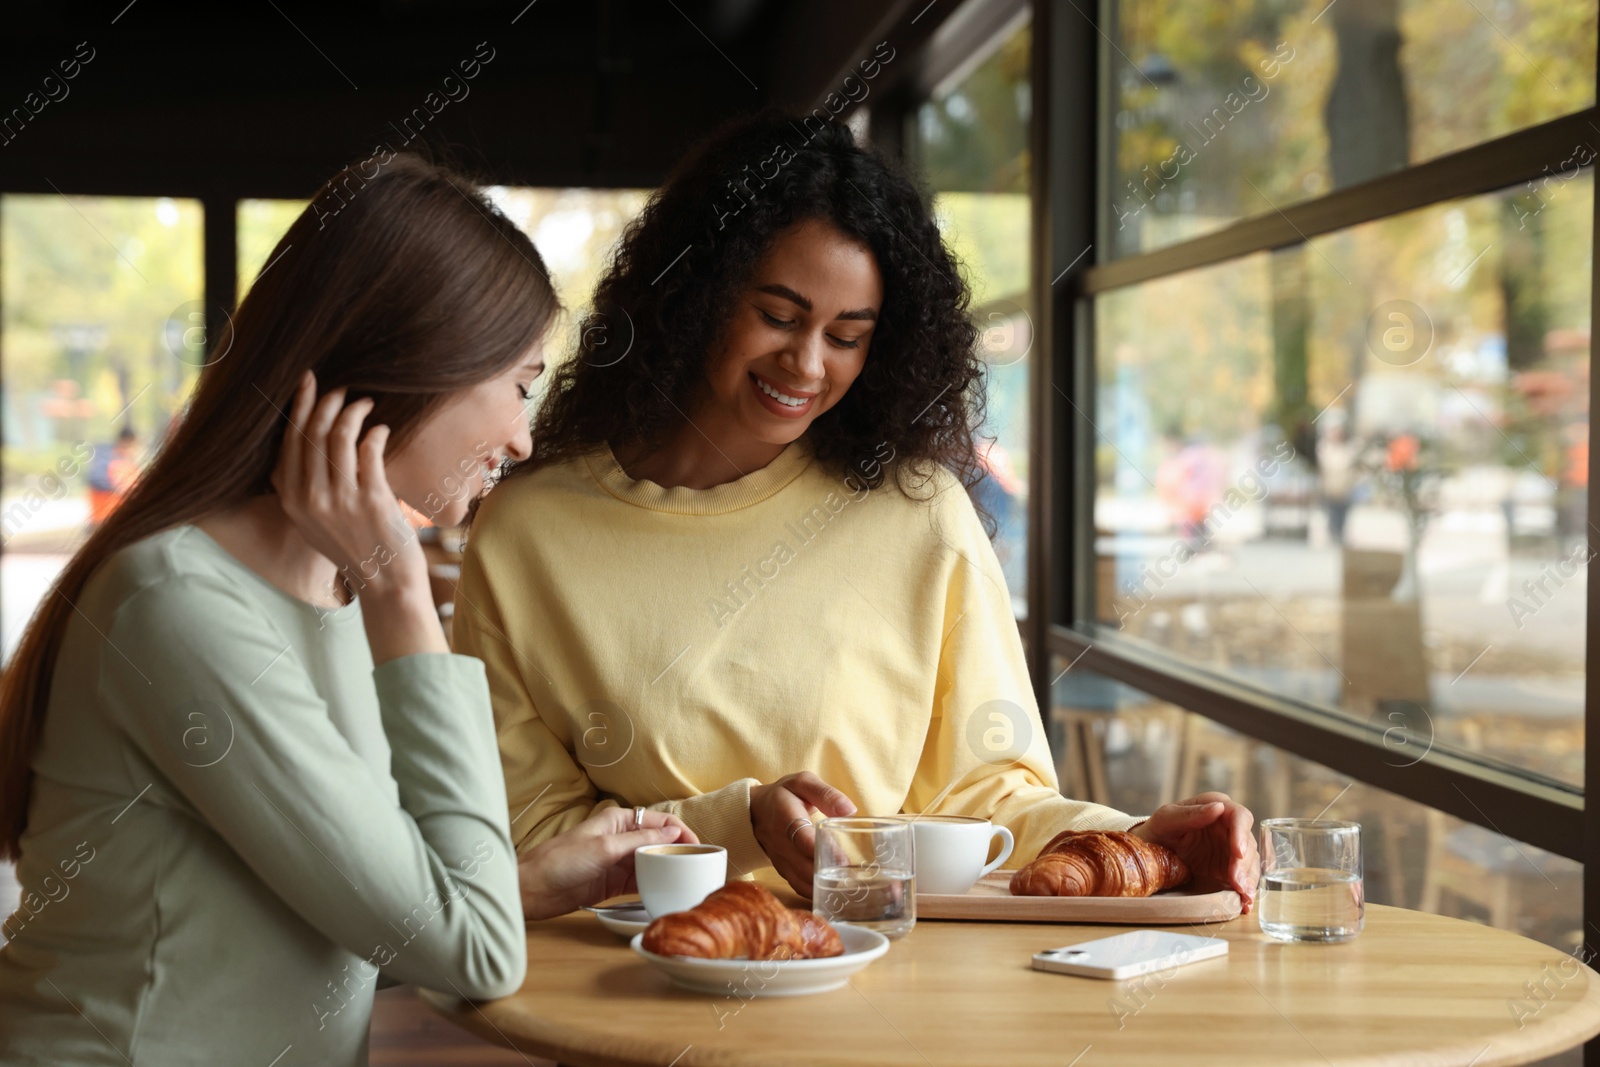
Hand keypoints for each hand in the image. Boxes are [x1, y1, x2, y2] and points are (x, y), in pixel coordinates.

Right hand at [270, 369, 427, 605]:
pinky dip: (375, 433)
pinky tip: (381, 429)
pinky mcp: (371, 500)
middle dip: (328, 401)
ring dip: (354, 412)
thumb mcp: (312, 521)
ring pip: (339, 436)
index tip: (308, 381)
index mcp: (291, 500)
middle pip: (312, 432)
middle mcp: (309, 498)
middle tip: (344, 388)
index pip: (289, 440)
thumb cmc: (354, 546)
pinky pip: (369, 451)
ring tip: (366, 403)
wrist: (385, 583)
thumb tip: (298, 444)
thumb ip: (300, 488)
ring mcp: (340, 500)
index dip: (300, 406)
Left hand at [518, 806, 696, 920]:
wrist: (531, 889)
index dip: (681, 831)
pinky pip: (640, 881)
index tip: (699, 846)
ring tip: (689, 880)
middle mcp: (620, 839)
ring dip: (668, 869)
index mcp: (618, 821)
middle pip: (658, 841)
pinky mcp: (612, 883)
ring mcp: (617, 862)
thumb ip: (640, 840)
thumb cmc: (561, 861)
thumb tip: (673, 830)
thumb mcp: (604, 848)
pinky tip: (668, 891)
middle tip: (699, 866)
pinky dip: (654, 885)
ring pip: (651, 862)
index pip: (659, 820)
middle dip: (678, 851)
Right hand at [750, 772, 857, 898]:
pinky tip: (834, 898)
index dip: (821, 850)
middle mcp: (780, 843)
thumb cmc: (784, 795)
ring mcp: (780, 860)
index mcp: (786, 817)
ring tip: (848, 893)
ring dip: (823, 889)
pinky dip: (814, 894)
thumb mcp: (803, 783)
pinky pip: (798, 887)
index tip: (843, 861)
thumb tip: (850, 810)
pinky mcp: (782, 870)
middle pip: (803, 866)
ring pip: (800, 881)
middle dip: (827, 876)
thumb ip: (826, 794)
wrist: (754, 811)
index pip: (801, 838)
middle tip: (854, 882)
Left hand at [1130, 791, 1259, 912]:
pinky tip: (1245, 903)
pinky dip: (1246, 891)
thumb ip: (1191, 814)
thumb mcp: (1167, 819)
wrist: (1149, 853)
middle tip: (1237, 883)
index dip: (1242, 833)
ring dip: (1248, 880)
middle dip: (1244, 864)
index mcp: (1215, 807)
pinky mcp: (1229, 869)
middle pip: (1247, 843)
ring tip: (1243, 895)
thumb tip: (1218, 807)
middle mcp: (1229, 827)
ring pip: (1250, 863)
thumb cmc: (1158, 829)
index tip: (1239, 852)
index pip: (1239, 816)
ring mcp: (1231, 849)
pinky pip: (1243, 878)